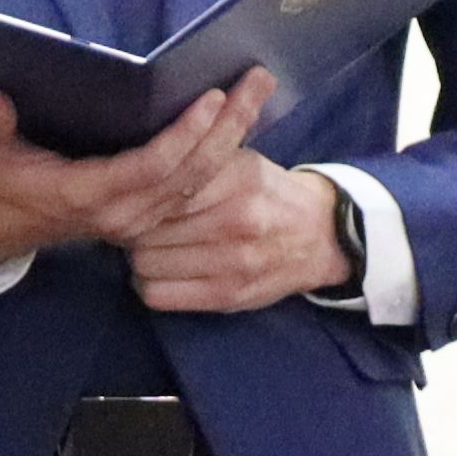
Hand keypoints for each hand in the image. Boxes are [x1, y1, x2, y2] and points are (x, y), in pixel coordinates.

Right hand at [0, 70, 276, 273]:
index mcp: (84, 196)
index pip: (149, 168)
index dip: (184, 136)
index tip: (211, 99)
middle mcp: (120, 214)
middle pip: (189, 174)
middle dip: (228, 128)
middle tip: (256, 82)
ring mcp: (134, 220)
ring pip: (197, 184)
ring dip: (231, 139)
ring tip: (258, 94)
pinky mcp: (140, 217)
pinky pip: (189, 191)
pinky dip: (217, 158)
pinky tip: (239, 126)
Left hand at [131, 154, 359, 314]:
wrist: (320, 237)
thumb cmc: (268, 195)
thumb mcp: (241, 161)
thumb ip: (197, 160)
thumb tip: (142, 168)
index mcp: (236, 177)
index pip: (159, 187)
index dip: (139, 193)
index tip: (139, 196)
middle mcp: (235, 219)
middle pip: (146, 226)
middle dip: (136, 226)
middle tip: (140, 225)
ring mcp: (232, 261)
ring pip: (145, 262)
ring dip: (141, 256)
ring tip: (153, 247)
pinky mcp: (228, 295)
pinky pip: (158, 295)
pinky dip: (149, 285)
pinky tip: (161, 274)